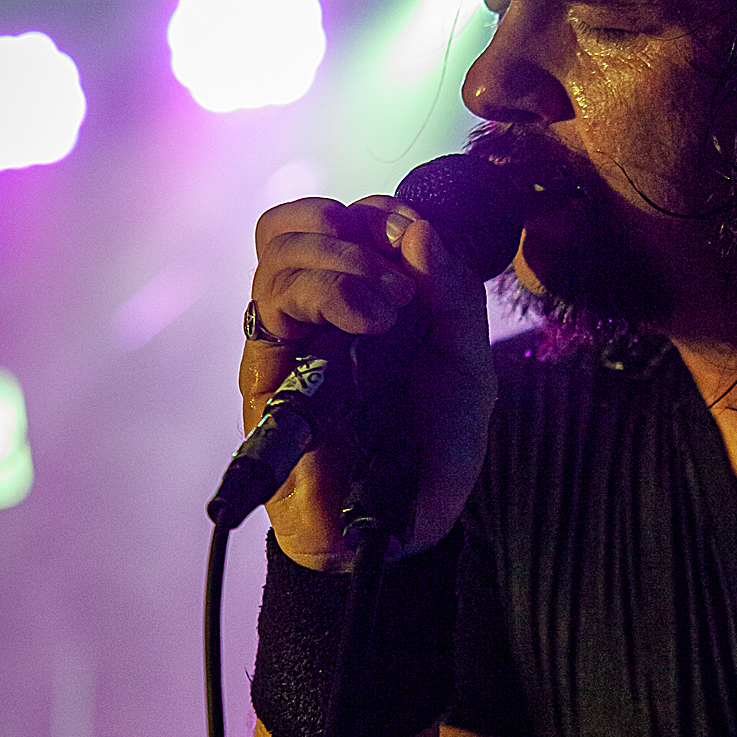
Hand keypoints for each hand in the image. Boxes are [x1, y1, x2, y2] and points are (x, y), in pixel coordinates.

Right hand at [242, 195, 496, 568]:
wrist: (408, 522)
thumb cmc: (434, 446)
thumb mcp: (469, 363)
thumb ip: (453, 294)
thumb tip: (417, 229)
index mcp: (367, 295)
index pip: (346, 219)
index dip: (378, 214)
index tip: (416, 242)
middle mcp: (319, 312)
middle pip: (292, 225)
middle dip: (346, 227)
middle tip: (398, 279)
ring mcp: (288, 342)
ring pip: (276, 258)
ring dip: (338, 262)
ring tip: (386, 309)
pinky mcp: (267, 376)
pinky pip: (267, 309)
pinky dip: (324, 293)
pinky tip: (368, 322)